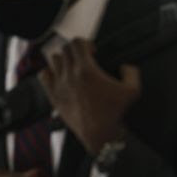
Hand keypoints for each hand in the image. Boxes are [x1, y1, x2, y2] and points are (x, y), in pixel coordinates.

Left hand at [38, 39, 140, 154]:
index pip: (77, 43)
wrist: (98, 134)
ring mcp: (59, 85)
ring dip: (63, 59)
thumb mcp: (132, 90)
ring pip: (53, 60)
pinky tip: (59, 76)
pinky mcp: (53, 95)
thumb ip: (132, 72)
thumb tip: (126, 66)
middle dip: (76, 51)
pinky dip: (49, 72)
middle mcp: (69, 75)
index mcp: (86, 70)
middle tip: (84, 59)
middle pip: (65, 50)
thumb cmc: (112, 113)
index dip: (86, 43)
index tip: (92, 51)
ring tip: (72, 66)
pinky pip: (43, 75)